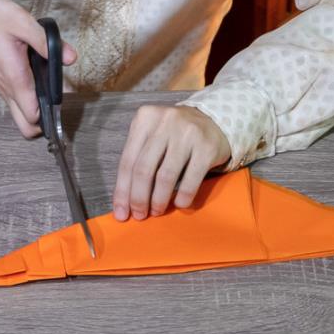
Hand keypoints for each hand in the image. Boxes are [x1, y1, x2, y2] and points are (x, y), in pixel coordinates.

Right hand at [0, 0, 77, 138]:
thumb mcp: (22, 22)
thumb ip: (46, 42)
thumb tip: (69, 57)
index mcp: (14, 76)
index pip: (32, 115)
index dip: (49, 116)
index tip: (63, 107)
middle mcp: (6, 85)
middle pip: (24, 125)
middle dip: (42, 124)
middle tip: (58, 108)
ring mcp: (1, 84)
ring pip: (19, 113)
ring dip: (36, 112)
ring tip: (53, 95)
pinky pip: (14, 99)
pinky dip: (27, 100)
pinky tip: (39, 83)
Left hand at [112, 105, 231, 220]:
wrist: (212, 120)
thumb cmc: (174, 134)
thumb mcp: (152, 135)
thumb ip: (137, 159)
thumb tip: (124, 200)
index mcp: (145, 118)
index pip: (128, 160)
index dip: (123, 190)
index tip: (121, 212)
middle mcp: (165, 122)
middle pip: (144, 169)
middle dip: (138, 198)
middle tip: (139, 215)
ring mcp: (187, 133)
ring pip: (165, 176)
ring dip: (158, 200)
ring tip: (157, 211)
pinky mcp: (207, 147)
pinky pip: (191, 180)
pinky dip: (183, 197)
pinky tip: (179, 204)